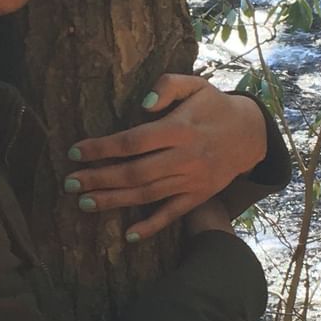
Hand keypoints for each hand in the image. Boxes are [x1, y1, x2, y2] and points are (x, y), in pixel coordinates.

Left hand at [63, 74, 268, 242]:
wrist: (250, 133)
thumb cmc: (213, 106)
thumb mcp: (195, 84)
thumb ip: (167, 86)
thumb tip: (142, 104)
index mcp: (180, 129)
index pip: (134, 141)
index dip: (102, 148)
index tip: (75, 151)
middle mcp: (184, 158)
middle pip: (135, 172)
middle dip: (99, 179)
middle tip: (70, 183)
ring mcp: (192, 180)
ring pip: (148, 194)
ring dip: (115, 201)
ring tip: (85, 203)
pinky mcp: (198, 196)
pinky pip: (173, 214)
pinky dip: (151, 227)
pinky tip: (129, 236)